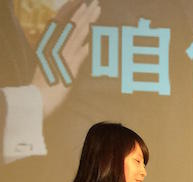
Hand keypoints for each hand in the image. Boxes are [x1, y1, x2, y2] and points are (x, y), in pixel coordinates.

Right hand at [33, 0, 100, 117]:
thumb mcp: (63, 68)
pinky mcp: (63, 66)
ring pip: (74, 34)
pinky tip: (91, 34)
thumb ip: (76, 57)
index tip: (85, 5)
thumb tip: (86, 46)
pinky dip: (83, 42)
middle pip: (72, 26)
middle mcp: (54, 47)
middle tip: (95, 4)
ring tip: (95, 10)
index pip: (65, 25)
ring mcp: (59, 56)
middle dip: (84, 14)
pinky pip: (75, 52)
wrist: (37, 100)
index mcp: (53, 45)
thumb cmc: (50, 87)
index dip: (74, 13)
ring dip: (86, 21)